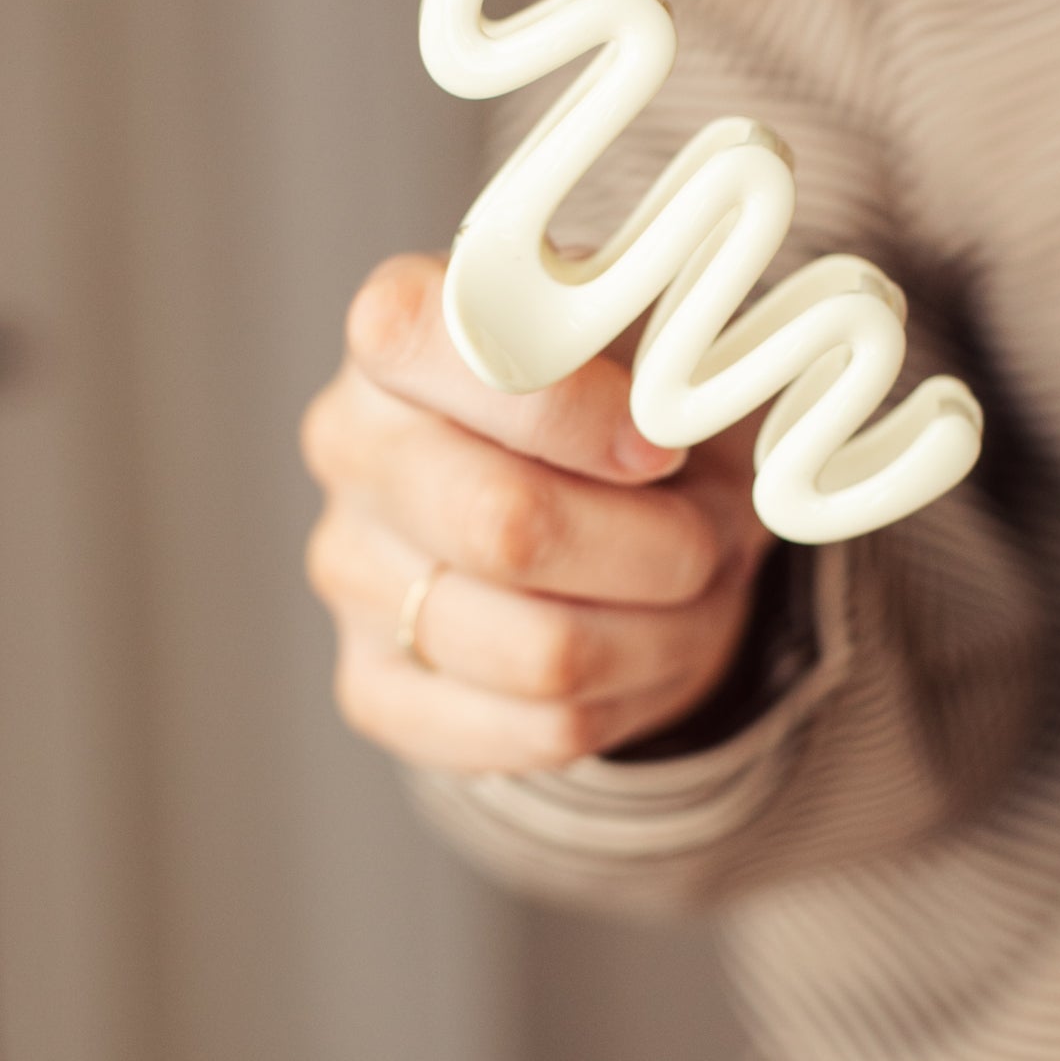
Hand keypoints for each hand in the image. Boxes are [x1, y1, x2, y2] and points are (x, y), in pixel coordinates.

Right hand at [301, 253, 772, 772]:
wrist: (616, 502)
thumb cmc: (632, 404)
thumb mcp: (663, 346)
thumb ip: (659, 365)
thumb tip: (662, 437)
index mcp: (401, 330)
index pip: (428, 349)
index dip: (566, 408)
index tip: (658, 447)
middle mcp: (351, 445)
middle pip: (507, 528)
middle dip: (657, 547)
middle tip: (707, 535)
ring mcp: (349, 571)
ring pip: (542, 652)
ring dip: (662, 632)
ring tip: (690, 591)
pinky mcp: (374, 686)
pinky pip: (539, 730)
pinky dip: (629, 698)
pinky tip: (642, 646)